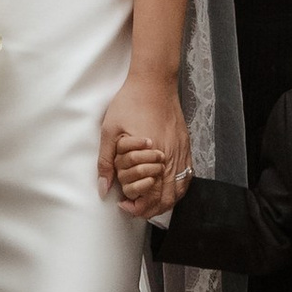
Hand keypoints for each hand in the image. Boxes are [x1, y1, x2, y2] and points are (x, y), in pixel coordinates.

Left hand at [98, 79, 189, 212]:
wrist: (154, 82)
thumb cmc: (130, 103)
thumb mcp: (110, 131)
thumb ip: (106, 162)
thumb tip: (104, 188)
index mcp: (152, 158)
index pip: (149, 197)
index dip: (136, 207)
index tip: (124, 204)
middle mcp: (170, 159)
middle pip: (166, 200)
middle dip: (150, 210)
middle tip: (134, 207)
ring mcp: (181, 153)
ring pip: (179, 191)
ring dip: (164, 202)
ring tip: (148, 201)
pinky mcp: (185, 146)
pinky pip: (187, 176)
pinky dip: (177, 189)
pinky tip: (166, 187)